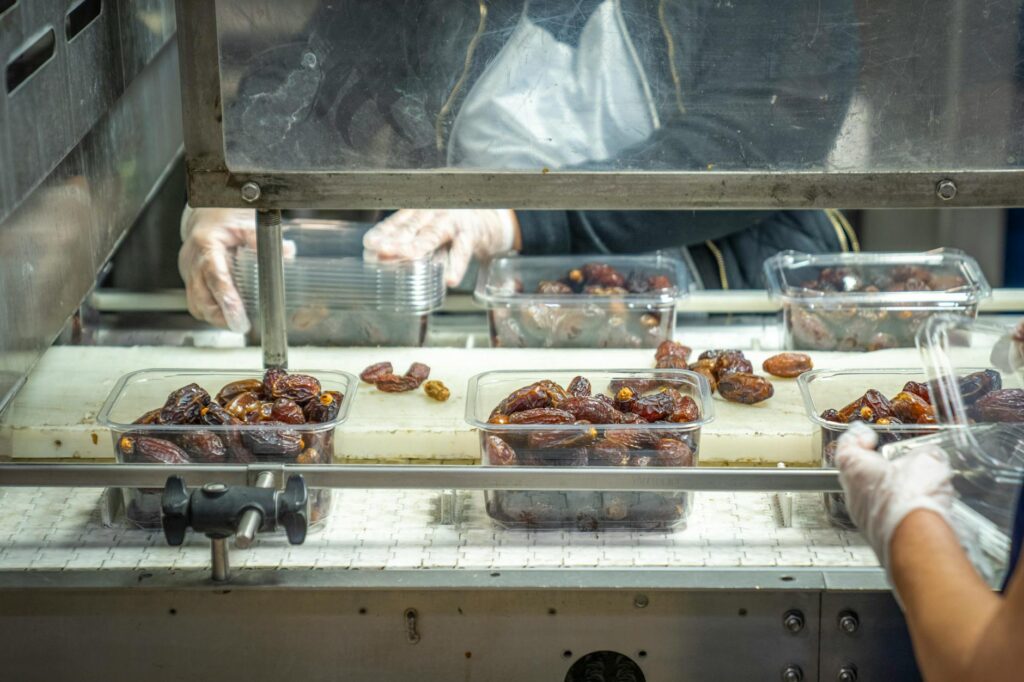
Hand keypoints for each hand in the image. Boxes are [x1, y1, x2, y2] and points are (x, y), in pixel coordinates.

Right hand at [178, 207, 294, 332]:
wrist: (205, 214)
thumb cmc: (224, 218)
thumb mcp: (244, 223)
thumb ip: (261, 239)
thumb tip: (286, 252)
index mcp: (206, 243)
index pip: (214, 276)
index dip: (226, 299)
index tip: (238, 316)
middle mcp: (193, 260)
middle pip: (201, 297)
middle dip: (220, 316)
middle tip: (242, 325)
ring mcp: (188, 271)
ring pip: (196, 304)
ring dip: (216, 316)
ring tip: (237, 321)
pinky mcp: (190, 279)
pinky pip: (196, 302)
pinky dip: (211, 311)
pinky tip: (227, 314)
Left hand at [363, 209, 517, 286]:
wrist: (488, 220)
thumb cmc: (452, 228)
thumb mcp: (429, 231)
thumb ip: (411, 243)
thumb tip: (382, 260)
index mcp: (420, 211)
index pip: (399, 222)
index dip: (384, 232)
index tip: (369, 243)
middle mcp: (434, 213)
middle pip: (412, 226)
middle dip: (396, 239)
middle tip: (380, 250)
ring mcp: (453, 222)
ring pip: (434, 234)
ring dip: (419, 246)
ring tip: (408, 257)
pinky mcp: (471, 235)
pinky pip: (462, 251)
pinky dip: (457, 265)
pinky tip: (450, 279)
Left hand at [836, 422, 954, 568]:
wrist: (918, 542)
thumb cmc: (911, 498)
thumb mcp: (928, 461)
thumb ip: (926, 455)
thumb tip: (931, 456)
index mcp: (855, 468)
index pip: (846, 446)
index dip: (856, 437)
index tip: (865, 433)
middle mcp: (853, 494)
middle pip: (859, 474)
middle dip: (878, 467)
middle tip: (893, 460)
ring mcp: (864, 519)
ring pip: (874, 499)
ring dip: (892, 492)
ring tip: (915, 486)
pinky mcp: (880, 537)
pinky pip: (888, 518)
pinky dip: (901, 512)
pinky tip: (921, 509)